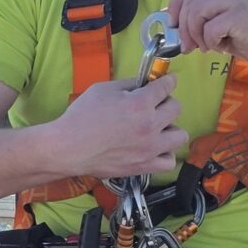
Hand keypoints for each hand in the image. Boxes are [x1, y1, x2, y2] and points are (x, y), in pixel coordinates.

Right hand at [53, 74, 184, 179]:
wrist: (68, 148)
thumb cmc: (81, 117)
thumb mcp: (103, 90)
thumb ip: (128, 84)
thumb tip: (145, 83)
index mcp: (140, 103)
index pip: (167, 87)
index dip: (168, 82)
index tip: (167, 82)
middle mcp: (150, 125)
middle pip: (176, 108)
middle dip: (167, 102)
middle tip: (155, 104)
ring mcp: (149, 148)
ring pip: (179, 135)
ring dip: (170, 128)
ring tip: (157, 128)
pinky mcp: (143, 166)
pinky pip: (168, 161)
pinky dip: (165, 154)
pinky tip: (155, 148)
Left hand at [167, 0, 247, 69]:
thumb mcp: (227, 14)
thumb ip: (204, 10)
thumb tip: (170, 19)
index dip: (175, 5)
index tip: (172, 24)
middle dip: (183, 26)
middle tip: (188, 46)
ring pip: (197, 12)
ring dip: (196, 35)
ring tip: (207, 46)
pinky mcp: (243, 13)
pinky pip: (210, 28)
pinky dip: (211, 42)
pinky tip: (223, 46)